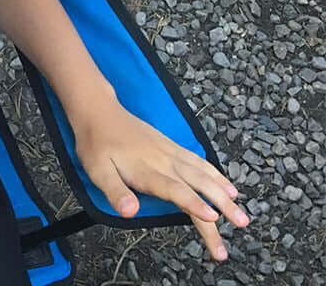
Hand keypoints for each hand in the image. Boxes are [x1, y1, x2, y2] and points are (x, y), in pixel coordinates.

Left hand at [71, 99, 249, 260]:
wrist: (100, 112)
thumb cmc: (96, 144)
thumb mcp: (97, 171)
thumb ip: (115, 192)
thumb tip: (130, 212)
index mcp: (148, 171)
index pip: (176, 191)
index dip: (194, 204)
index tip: (213, 218)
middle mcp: (166, 162)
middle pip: (199, 187)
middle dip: (222, 208)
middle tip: (242, 226)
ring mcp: (172, 154)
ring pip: (205, 175)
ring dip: (226, 195)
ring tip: (241, 216)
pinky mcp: (173, 148)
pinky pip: (201, 163)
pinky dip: (218, 176)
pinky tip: (228, 188)